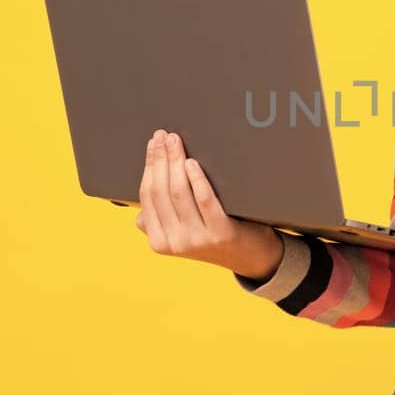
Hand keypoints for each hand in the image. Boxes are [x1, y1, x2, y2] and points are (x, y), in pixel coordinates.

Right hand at [135, 129, 282, 276]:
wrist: (251, 258)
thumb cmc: (215, 235)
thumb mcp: (181, 232)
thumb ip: (161, 219)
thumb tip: (143, 197)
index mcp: (159, 241)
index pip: (147, 196)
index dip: (149, 166)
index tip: (153, 144)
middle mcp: (175, 242)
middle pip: (161, 191)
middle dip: (160, 159)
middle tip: (163, 136)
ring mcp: (197, 240)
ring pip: (179, 193)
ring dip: (175, 162)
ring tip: (177, 142)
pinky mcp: (220, 234)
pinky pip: (204, 200)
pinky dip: (197, 179)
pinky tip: (193, 163)